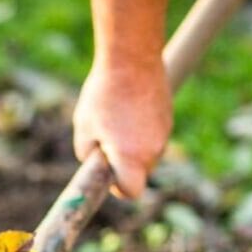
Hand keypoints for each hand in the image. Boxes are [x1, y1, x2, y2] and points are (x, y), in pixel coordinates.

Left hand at [73, 60, 171, 198]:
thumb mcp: (84, 128)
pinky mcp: (167, 120)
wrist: (132, 58)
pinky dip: (141, 130)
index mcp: (131, 158)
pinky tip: (129, 107)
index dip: (118, 188)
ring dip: (132, 146)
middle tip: (105, 139)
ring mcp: (164, 135)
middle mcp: (152, 151)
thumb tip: (97, 164)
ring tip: (116, 118)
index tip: (108, 174)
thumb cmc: (103, 94)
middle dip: (124, 164)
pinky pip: (152, 136)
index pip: (131, 192)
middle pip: (139, 174)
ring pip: (146, 154)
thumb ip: (89, 155)